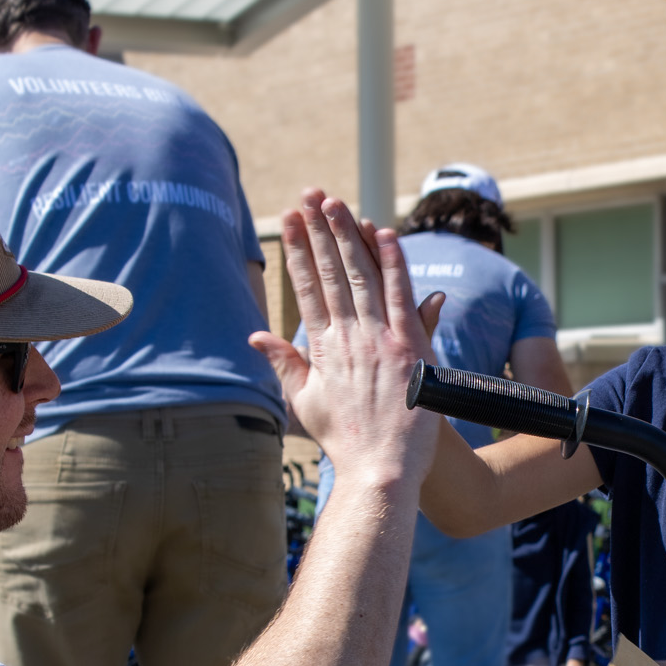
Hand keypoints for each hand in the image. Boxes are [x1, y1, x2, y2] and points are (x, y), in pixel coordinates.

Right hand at [250, 191, 441, 485]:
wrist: (380, 470)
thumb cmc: (345, 442)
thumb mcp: (306, 402)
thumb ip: (284, 363)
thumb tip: (256, 336)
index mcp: (322, 349)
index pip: (306, 289)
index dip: (297, 252)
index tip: (289, 221)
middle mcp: (347, 339)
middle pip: (329, 273)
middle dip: (317, 231)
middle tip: (307, 194)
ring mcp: (379, 341)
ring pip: (361, 276)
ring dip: (347, 235)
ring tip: (335, 202)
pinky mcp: (409, 348)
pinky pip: (401, 296)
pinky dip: (393, 263)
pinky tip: (383, 232)